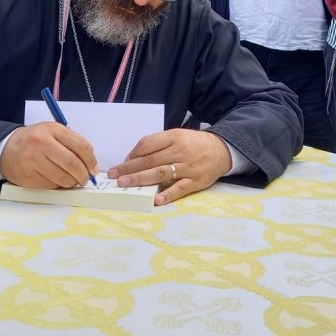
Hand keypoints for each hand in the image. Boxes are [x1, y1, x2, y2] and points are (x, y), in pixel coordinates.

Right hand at [0, 122, 97, 188]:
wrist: (8, 148)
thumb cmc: (35, 140)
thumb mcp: (53, 132)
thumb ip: (73, 144)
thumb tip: (92, 165)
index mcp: (53, 129)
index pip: (81, 145)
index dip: (91, 160)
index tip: (93, 169)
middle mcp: (42, 143)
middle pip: (72, 163)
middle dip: (83, 175)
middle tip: (85, 179)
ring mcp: (33, 160)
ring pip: (63, 178)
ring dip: (72, 183)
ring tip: (72, 180)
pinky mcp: (27, 176)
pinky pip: (51, 185)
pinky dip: (58, 186)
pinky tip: (55, 180)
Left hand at [108, 129, 232, 205]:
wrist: (221, 149)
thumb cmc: (194, 143)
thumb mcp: (177, 136)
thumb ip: (158, 144)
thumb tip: (134, 157)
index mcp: (173, 137)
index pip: (147, 144)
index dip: (133, 154)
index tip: (122, 163)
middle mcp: (179, 151)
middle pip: (150, 160)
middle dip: (130, 168)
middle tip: (114, 176)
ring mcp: (188, 167)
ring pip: (161, 173)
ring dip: (141, 179)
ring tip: (126, 184)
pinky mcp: (196, 181)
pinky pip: (180, 188)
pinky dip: (168, 194)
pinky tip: (156, 199)